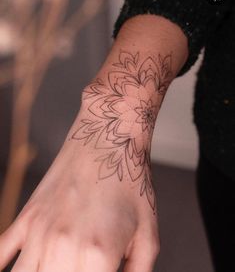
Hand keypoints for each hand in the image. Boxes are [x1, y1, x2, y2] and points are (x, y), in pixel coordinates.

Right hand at [0, 112, 158, 271]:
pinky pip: (1, 254)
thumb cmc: (130, 183)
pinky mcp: (27, 217)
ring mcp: (39, 231)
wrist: (107, 140)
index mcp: (97, 256)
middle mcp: (62, 248)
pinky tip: (18, 266)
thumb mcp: (148, 235)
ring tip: (55, 268)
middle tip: (81, 268)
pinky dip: (4, 267)